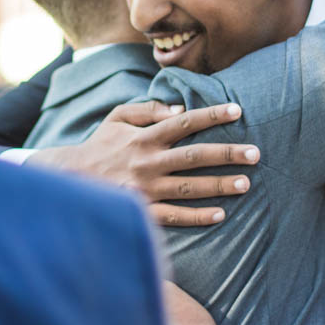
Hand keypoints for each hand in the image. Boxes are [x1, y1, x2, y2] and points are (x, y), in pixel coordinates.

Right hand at [26, 101, 258, 225]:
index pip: (185, 122)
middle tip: (256, 153)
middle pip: (195, 156)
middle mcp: (148, 161)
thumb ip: (148, 109)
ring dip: (219, 186)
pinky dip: (197, 216)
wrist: (68, 179)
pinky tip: (220, 215)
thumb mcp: (117, 117)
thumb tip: (179, 108)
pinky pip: (174, 216)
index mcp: (144, 136)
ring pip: (189, 187)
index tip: (238, 111)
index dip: (212, 115)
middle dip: (227, 154)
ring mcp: (145, 188)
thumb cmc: (99, 145)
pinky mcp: (142, 211)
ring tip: (246, 183)